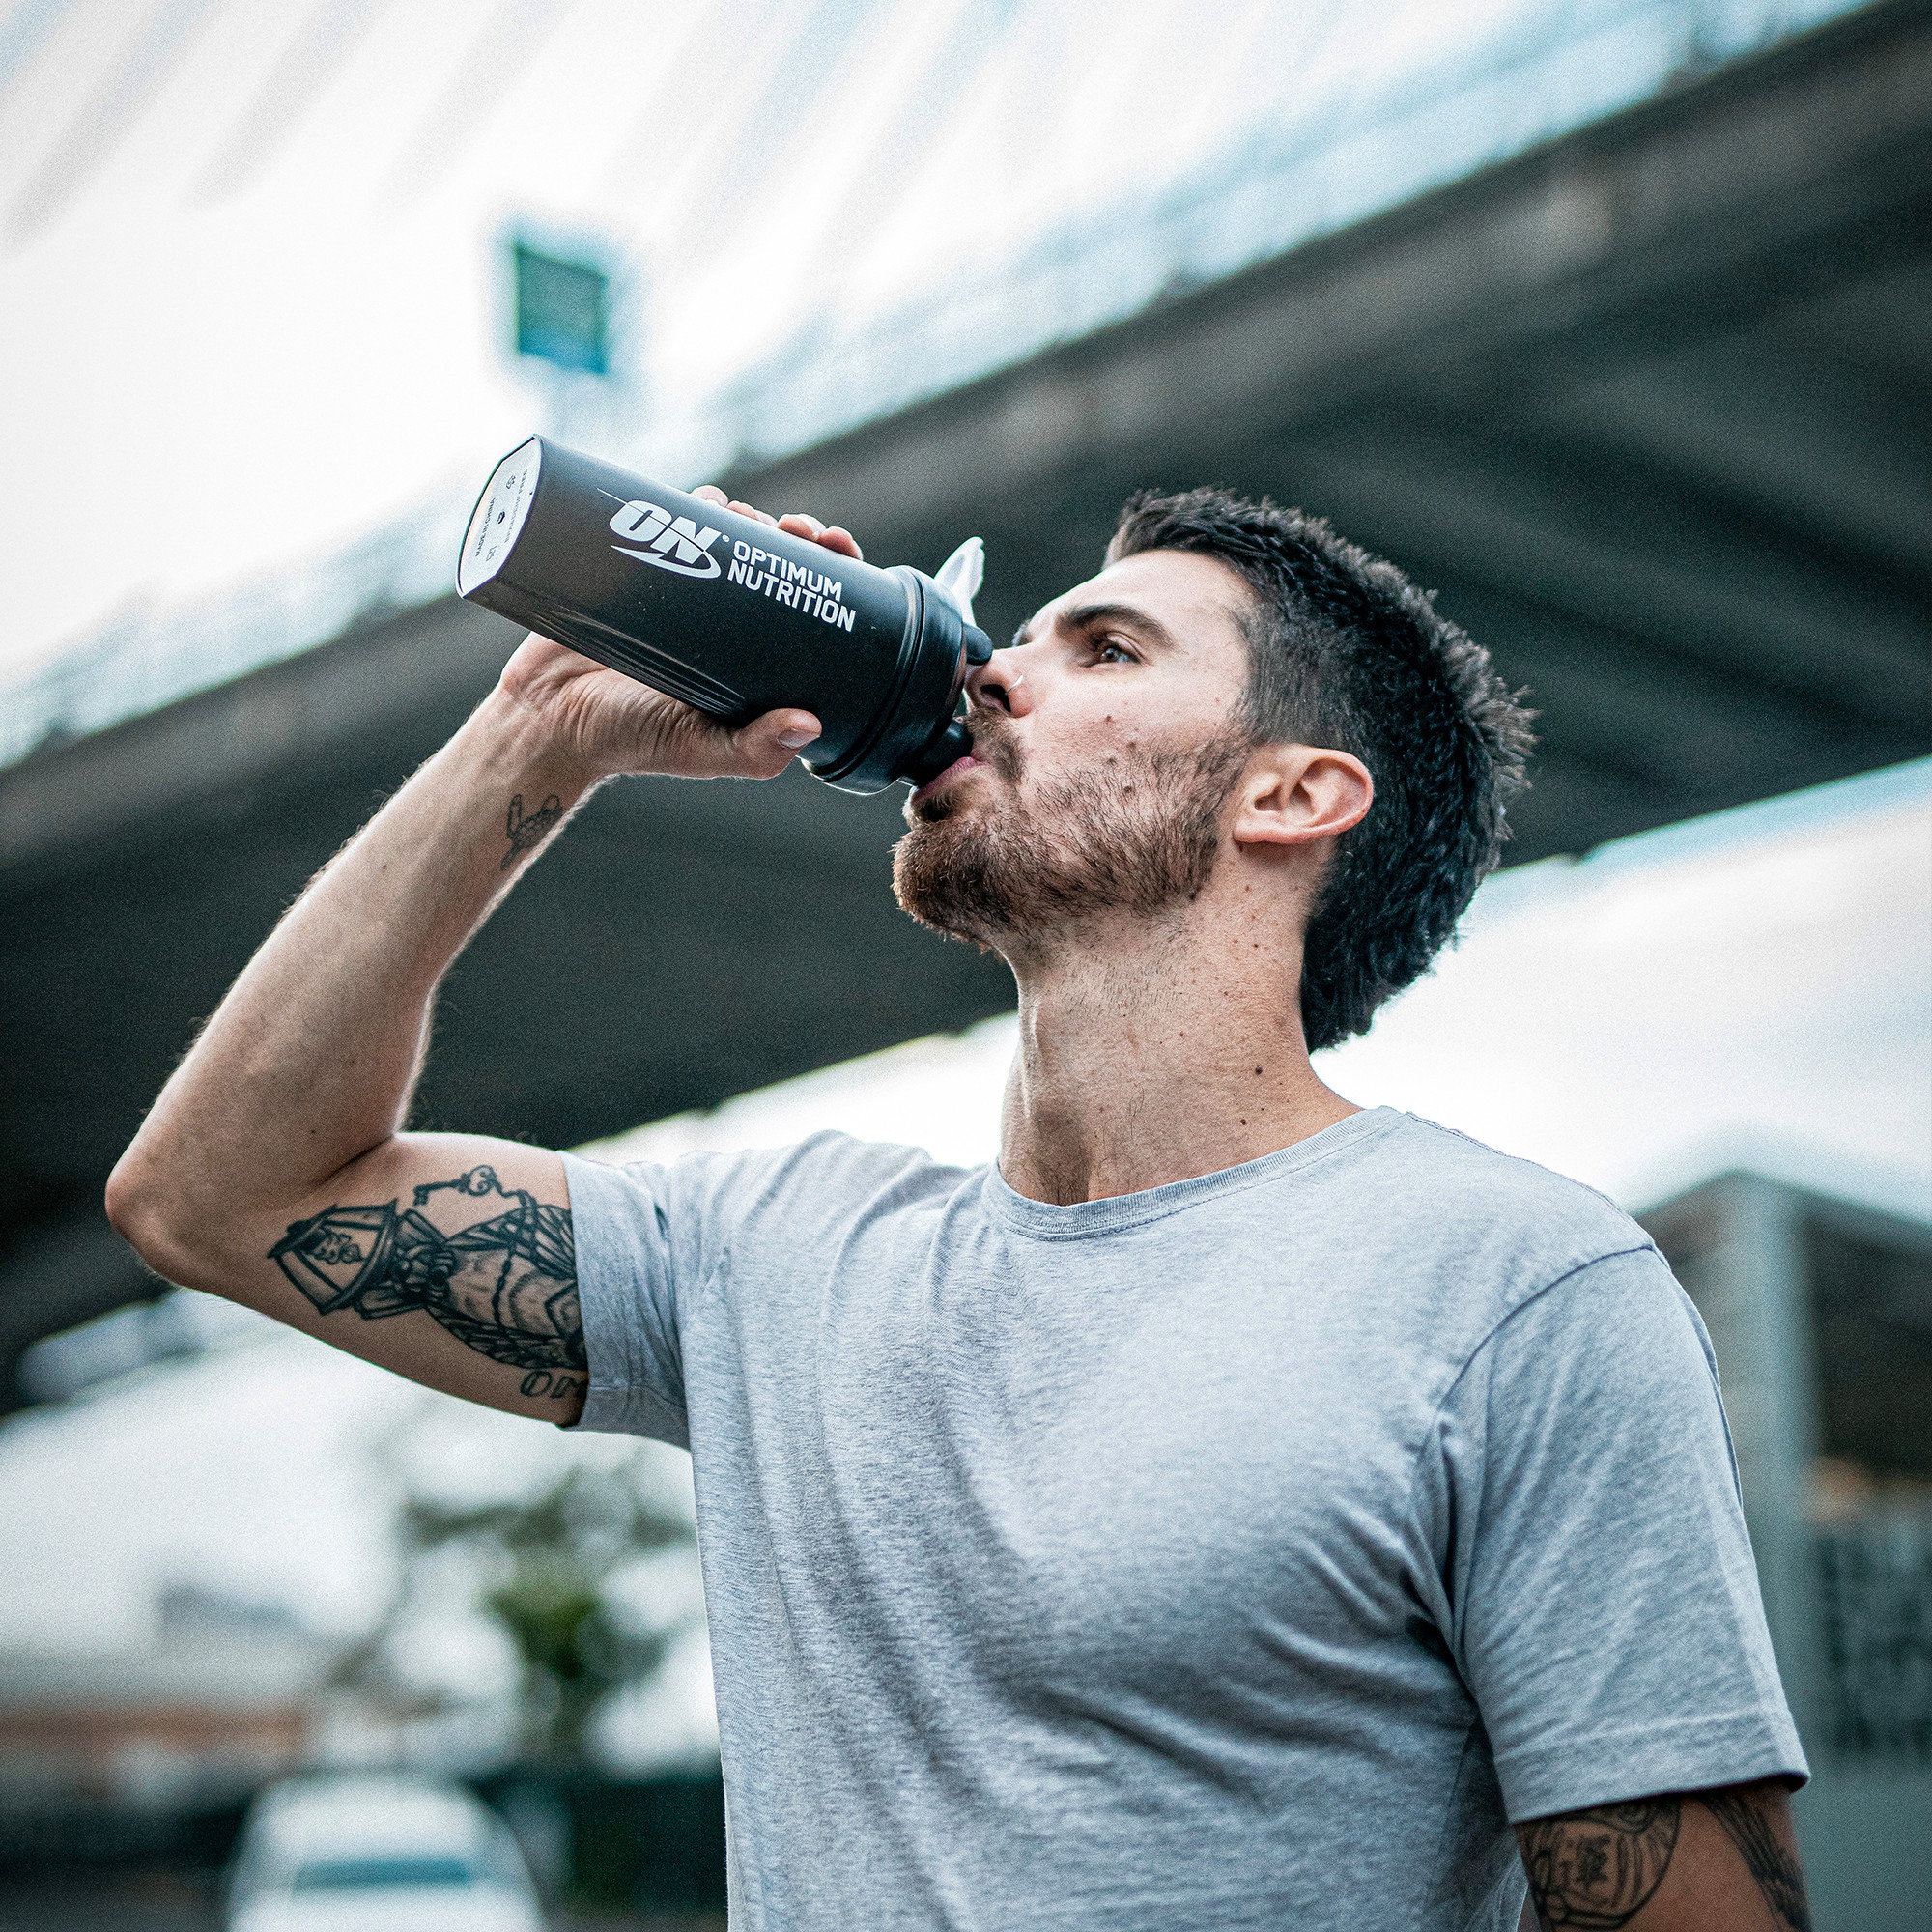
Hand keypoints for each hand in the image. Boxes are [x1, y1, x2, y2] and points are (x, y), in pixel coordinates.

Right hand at [496, 489, 863, 782]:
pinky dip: (701, 505)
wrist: (544, 717)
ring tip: (753, 517)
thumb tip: (811, 725)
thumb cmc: (629, 740)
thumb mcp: (700, 750)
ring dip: (754, 516)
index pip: (809, 607)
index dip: (833, 574)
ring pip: (733, 537)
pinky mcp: (642, 565)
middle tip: (799, 528)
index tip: (840, 549)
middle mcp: (728, 623)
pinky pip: (677, 522)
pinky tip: (714, 501)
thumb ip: (754, 751)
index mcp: (755, 662)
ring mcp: (686, 592)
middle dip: (797, 537)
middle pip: (777, 563)